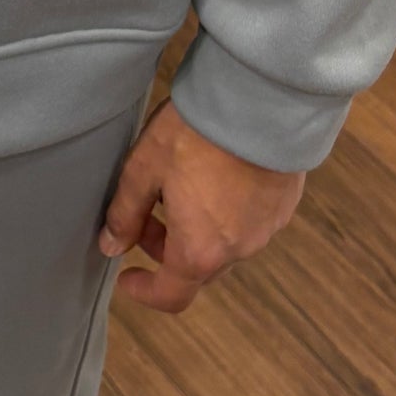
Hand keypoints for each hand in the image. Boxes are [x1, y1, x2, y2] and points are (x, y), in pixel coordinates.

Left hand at [99, 98, 304, 313]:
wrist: (260, 100)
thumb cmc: (197, 134)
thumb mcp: (144, 168)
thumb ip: (125, 213)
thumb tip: (111, 245)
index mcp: (200, 250)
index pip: (171, 295)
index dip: (144, 291)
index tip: (127, 275)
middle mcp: (238, 249)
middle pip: (197, 268)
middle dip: (167, 249)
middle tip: (147, 213)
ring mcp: (267, 229)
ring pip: (225, 245)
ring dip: (200, 231)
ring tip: (184, 187)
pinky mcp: (284, 204)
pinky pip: (249, 223)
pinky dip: (228, 214)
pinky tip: (218, 177)